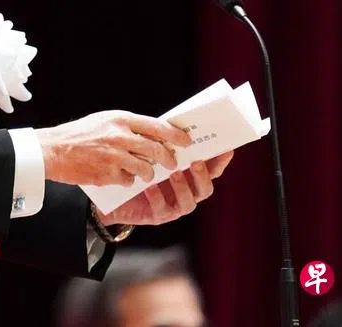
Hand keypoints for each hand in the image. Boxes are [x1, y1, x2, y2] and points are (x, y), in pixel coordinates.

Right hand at [35, 110, 191, 186]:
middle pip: (157, 150)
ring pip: (145, 169)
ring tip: (144, 173)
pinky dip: (127, 181)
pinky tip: (119, 176)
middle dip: (168, 159)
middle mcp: (119, 136)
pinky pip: (129, 181)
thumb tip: (154, 135)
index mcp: (120, 120)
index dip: (175, 135)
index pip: (157, 126)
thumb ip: (127, 126)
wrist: (52, 150)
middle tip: (171, 163)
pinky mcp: (108, 174)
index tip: (185, 141)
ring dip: (148, 174)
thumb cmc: (78, 134)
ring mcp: (114, 156)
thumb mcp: (104, 121)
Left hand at [96, 151, 233, 226]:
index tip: (226, 149)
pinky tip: (150, 186)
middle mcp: (186, 193)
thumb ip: (167, 144)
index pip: (211, 170)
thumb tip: (179, 126)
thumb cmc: (136, 168)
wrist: (115, 194)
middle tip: (196, 162)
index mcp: (189, 177)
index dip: (220, 162)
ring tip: (174, 174)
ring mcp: (173, 207)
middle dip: (203, 176)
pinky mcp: (157, 216)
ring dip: (183, 188)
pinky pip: (161, 209)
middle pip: (205, 189)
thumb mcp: (152, 154)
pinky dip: (157, 197)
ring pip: (188, 203)